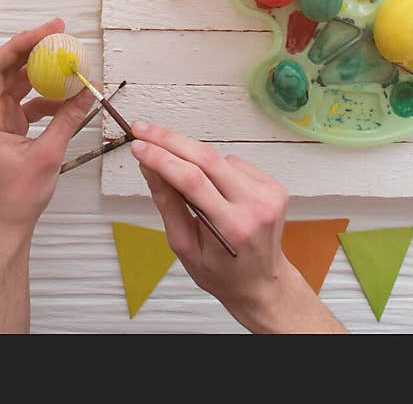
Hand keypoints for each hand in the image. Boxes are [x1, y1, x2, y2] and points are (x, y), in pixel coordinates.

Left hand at [0, 18, 93, 239]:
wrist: (8, 224)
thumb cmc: (16, 196)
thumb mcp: (48, 155)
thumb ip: (68, 119)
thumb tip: (89, 90)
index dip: (20, 44)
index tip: (46, 32)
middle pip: (7, 69)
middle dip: (33, 50)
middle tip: (59, 34)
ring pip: (17, 83)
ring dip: (41, 72)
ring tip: (67, 60)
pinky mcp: (7, 127)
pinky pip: (26, 101)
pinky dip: (46, 96)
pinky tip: (68, 96)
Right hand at [131, 122, 344, 333]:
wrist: (262, 283)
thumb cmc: (222, 272)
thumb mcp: (184, 246)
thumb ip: (167, 203)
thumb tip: (149, 166)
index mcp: (231, 227)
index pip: (191, 180)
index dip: (161, 158)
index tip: (138, 145)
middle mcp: (255, 206)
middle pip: (206, 157)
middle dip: (169, 139)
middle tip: (143, 129)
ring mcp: (268, 193)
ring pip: (218, 157)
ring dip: (192, 157)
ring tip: (183, 177)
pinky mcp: (274, 185)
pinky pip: (233, 162)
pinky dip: (215, 167)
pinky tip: (214, 187)